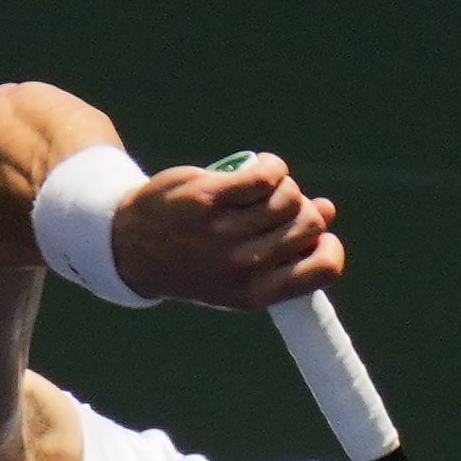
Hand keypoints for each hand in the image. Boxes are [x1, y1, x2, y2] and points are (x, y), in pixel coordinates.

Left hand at [109, 151, 342, 311]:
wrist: (130, 246)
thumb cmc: (193, 260)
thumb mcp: (236, 278)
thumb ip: (282, 254)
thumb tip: (328, 211)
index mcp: (254, 293)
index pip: (324, 269)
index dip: (330, 247)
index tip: (317, 237)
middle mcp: (242, 266)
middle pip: (310, 224)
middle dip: (304, 210)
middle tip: (281, 209)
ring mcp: (225, 232)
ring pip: (288, 197)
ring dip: (284, 186)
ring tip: (265, 188)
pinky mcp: (211, 198)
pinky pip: (265, 174)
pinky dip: (270, 166)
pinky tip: (261, 168)